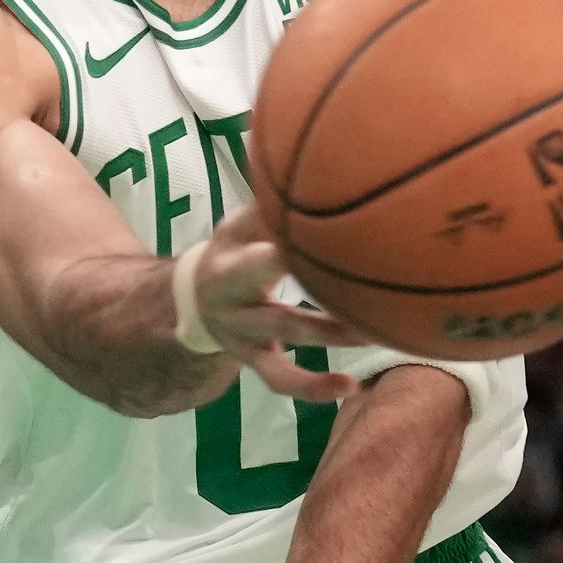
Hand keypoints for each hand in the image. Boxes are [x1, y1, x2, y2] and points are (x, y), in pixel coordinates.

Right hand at [182, 210, 361, 401]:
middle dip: (307, 284)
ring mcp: (243, 332)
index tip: (319, 227)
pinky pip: (281, 379)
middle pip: (267, 286)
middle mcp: (232, 296)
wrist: (193, 298)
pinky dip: (314, 388)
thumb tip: (316, 175)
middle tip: (355, 279)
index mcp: (230, 257)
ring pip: (286, 333)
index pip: (259, 245)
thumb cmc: (234, 250)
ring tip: (370, 333)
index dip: (283, 238)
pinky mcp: (254, 359)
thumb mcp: (239, 226)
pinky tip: (351, 386)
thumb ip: (270, 209)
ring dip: (330, 333)